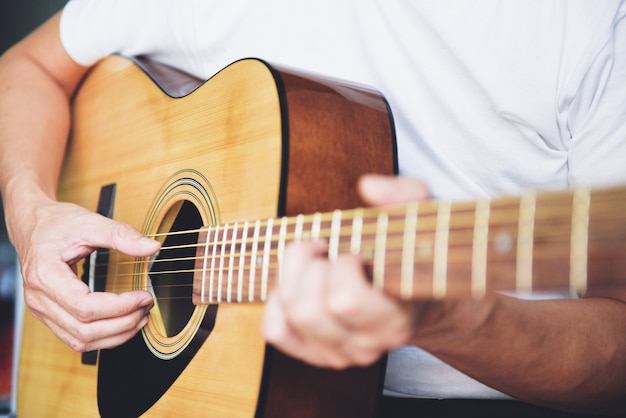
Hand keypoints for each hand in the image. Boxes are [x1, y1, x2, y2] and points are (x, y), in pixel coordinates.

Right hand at [10, 197, 159, 351]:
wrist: (33, 225)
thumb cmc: (56, 223)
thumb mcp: (89, 222)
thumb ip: (121, 235)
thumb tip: (152, 247)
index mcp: (45, 275)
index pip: (85, 307)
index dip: (119, 307)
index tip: (144, 296)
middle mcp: (39, 299)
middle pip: (84, 330)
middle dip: (122, 324)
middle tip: (146, 307)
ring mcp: (42, 310)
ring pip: (80, 340)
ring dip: (115, 335)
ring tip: (140, 317)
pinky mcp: (50, 315)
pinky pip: (76, 337)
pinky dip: (103, 336)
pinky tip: (123, 323)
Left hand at [262, 174, 430, 368]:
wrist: (415, 300)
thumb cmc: (412, 255)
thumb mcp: (420, 217)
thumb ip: (403, 195)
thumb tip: (368, 186)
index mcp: (394, 318)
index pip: (345, 301)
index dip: (340, 266)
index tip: (353, 250)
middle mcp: (366, 345)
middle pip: (309, 310)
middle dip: (309, 267)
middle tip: (327, 249)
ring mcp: (339, 353)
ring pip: (292, 317)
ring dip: (293, 278)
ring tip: (314, 262)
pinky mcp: (315, 353)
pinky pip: (277, 331)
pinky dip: (277, 302)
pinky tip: (299, 283)